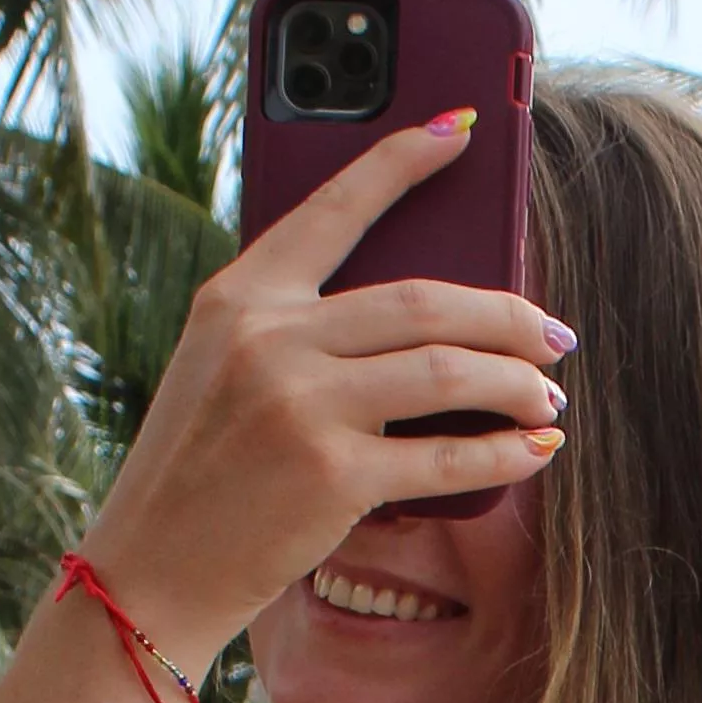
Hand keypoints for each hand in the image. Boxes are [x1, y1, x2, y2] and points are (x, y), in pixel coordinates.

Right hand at [78, 111, 567, 667]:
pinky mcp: (333, 475)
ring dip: (516, 381)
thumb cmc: (199, 473)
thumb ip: (295, 331)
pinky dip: (505, 451)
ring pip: (448, 369)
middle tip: (552, 332)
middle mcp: (269, 338)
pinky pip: (447, 455)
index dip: (405, 160)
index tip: (463, 130)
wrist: (149, 572)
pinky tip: (537, 448)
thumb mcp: (222, 372)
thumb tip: (421, 317)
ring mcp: (301, 405)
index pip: (335, 208)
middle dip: (507, 314)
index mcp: (238, 298)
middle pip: (423, 300)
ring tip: (546, 394)